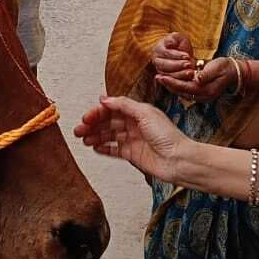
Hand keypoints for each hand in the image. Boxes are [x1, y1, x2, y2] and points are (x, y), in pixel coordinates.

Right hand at [74, 96, 189, 183]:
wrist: (178, 160)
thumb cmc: (168, 137)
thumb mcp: (145, 113)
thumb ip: (124, 105)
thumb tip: (105, 98)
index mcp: (138, 112)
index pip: (113, 109)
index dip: (99, 112)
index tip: (87, 117)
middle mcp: (135, 125)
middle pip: (108, 122)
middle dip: (93, 124)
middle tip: (79, 129)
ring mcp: (133, 140)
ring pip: (109, 136)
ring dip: (95, 136)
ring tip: (84, 139)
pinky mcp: (132, 155)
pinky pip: (113, 150)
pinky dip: (103, 148)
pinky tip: (94, 147)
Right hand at [150, 32, 193, 76]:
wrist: (180, 53)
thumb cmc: (179, 43)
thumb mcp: (178, 37)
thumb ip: (174, 38)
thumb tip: (169, 43)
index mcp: (158, 49)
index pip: (166, 53)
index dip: (177, 55)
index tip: (187, 56)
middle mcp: (157, 61)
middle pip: (165, 65)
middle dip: (178, 65)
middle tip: (189, 64)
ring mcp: (160, 71)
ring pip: (167, 75)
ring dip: (179, 74)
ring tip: (190, 72)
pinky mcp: (166, 79)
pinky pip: (171, 82)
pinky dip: (180, 80)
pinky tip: (188, 78)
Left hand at [156, 57, 240, 102]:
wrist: (233, 72)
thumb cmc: (225, 67)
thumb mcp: (217, 67)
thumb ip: (206, 74)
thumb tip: (196, 78)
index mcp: (208, 91)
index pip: (186, 87)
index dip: (173, 82)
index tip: (162, 77)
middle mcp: (204, 96)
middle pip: (182, 92)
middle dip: (169, 85)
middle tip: (157, 77)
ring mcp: (202, 97)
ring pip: (182, 93)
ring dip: (171, 86)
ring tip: (160, 79)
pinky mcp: (201, 94)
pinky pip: (186, 91)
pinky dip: (177, 86)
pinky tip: (170, 81)